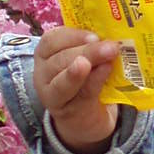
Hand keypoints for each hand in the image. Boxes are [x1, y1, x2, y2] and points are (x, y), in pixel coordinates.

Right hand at [32, 26, 119, 151]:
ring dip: (89, 67)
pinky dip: (95, 82)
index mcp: (45, 54)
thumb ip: (91, 47)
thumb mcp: (83, 58)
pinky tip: (106, 73)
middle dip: (87, 51)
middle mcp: (42, 74)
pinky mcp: (67, 112)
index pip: (51, 40)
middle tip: (111, 47)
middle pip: (60, 60)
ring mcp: (52, 95)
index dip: (72, 36)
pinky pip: (81, 94)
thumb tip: (110, 38)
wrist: (84, 117)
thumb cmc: (83, 79)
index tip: (94, 36)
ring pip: (65, 80)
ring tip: (106, 61)